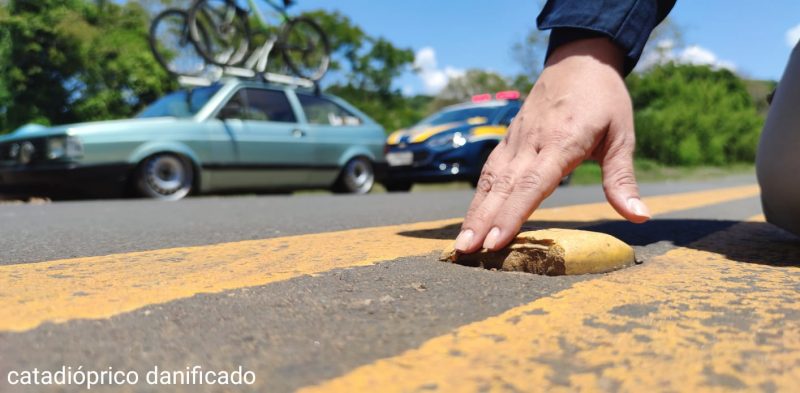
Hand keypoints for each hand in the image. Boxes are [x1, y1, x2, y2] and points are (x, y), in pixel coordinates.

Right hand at [455, 37, 650, 252]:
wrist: (579, 60)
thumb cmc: (605, 100)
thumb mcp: (621, 137)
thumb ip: (622, 179)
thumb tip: (639, 216)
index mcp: (562, 141)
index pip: (532, 184)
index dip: (512, 214)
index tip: (495, 241)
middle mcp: (532, 142)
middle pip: (503, 186)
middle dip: (483, 221)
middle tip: (466, 251)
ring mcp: (517, 139)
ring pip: (491, 179)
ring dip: (474, 212)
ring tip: (462, 243)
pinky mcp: (510, 139)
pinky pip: (490, 170)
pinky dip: (479, 195)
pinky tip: (472, 216)